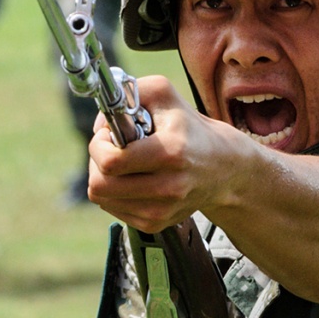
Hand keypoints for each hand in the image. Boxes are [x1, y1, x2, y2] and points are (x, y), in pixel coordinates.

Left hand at [87, 75, 243, 233]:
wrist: (222, 167)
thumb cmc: (188, 127)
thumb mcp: (164, 93)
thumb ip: (127, 93)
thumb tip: (100, 124)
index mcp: (171, 153)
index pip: (110, 162)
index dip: (98, 145)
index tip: (109, 135)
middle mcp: (169, 186)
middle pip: (99, 186)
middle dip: (96, 163)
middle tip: (112, 150)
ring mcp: (162, 210)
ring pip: (101, 199)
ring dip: (104, 178)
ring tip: (124, 164)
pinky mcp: (156, 224)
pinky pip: (112, 210)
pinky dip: (115, 193)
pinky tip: (133, 179)